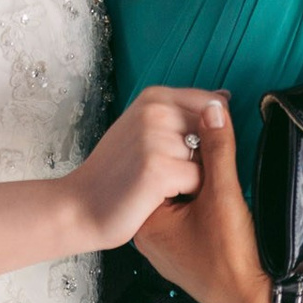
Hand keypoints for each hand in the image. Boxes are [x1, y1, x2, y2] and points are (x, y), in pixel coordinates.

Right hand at [65, 87, 220, 250]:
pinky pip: (199, 180)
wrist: (78, 206)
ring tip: (158, 183)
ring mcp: (155, 137)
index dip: (208, 134)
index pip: (213, 104)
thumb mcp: (146, 129)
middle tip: (164, 170)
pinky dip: (184, 194)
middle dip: (202, 156)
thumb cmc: (115, 173)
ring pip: (209, 158)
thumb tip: (224, 97)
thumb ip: (183, 113)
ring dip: (191, 177)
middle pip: (215, 131)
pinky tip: (157, 195)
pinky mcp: (158, 168)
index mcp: (154, 96)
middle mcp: (155, 109)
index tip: (179, 151)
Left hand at [132, 92, 272, 302]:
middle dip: (191, 162)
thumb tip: (213, 108)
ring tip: (223, 187)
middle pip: (166, 177)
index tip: (208, 140)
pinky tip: (223, 201)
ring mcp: (165, 242)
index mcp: (147, 219)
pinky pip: (188, 210)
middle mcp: (149, 231)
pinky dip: (203, 198)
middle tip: (218, 168)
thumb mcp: (224, 196)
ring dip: (201, 180)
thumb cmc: (233, 258)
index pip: (157, 163)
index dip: (184, 145)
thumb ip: (217, 149)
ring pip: (179, 193)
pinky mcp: (183, 247)